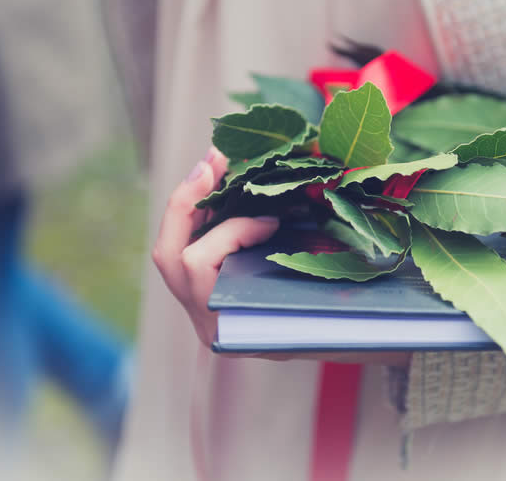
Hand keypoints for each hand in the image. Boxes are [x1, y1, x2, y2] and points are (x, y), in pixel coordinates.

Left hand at [153, 147, 410, 366]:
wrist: (337, 346)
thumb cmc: (336, 325)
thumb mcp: (324, 304)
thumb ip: (311, 263)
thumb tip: (320, 196)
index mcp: (228, 328)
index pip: (199, 265)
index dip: (232, 232)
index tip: (272, 220)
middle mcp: (205, 319)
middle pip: (168, 254)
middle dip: (186, 201)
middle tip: (214, 161)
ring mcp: (199, 306)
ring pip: (170, 247)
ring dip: (190, 201)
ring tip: (216, 162)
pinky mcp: (204, 289)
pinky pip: (187, 244)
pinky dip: (201, 212)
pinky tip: (222, 183)